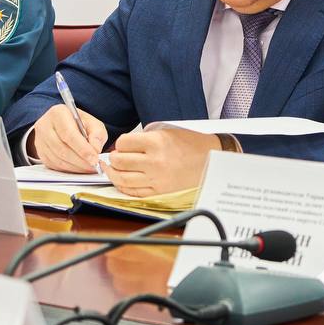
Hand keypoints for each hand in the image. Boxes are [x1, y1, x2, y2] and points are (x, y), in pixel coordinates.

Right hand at [32, 104, 107, 171]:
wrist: (63, 125)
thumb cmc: (79, 123)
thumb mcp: (92, 123)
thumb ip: (97, 134)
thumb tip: (96, 149)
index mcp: (58, 113)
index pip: (69, 134)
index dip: (82, 149)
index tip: (94, 159)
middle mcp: (45, 126)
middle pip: (62, 148)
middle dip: (80, 160)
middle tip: (94, 165)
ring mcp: (40, 141)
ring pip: (58, 159)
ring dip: (76, 167)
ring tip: (89, 168)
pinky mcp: (41, 153)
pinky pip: (54, 165)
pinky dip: (69, 169)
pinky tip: (80, 168)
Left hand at [106, 128, 220, 195]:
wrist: (211, 160)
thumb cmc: (191, 144)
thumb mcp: (167, 132)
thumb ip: (144, 138)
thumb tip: (123, 146)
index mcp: (157, 142)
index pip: (123, 143)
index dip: (119, 143)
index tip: (121, 145)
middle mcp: (155, 161)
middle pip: (119, 161)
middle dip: (113, 158)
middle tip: (114, 157)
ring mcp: (157, 178)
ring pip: (122, 178)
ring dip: (113, 173)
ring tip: (112, 169)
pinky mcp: (160, 191)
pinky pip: (133, 192)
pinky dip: (123, 187)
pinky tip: (121, 181)